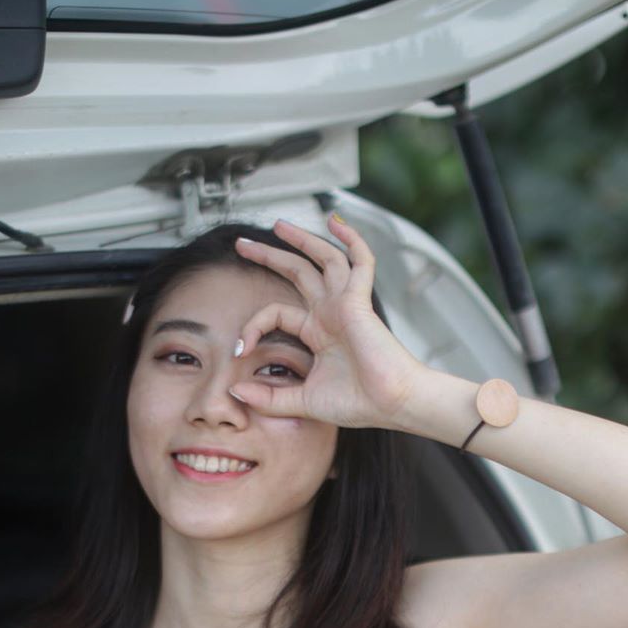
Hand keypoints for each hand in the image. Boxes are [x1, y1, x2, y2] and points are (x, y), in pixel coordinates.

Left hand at [227, 212, 426, 431]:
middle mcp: (331, 313)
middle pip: (297, 272)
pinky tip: (336, 222)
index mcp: (318, 333)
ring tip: (278, 224)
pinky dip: (351, 240)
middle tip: (242, 244)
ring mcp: (346, 304)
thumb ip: (269, 398)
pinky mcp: (360, 301)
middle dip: (269, 256)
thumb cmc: (359, 404)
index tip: (240, 350)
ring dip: (302, 239)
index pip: (276, 312)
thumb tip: (235, 392)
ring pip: (324, 258)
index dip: (253, 326)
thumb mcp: (303, 401)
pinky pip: (361, 261)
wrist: (392, 405)